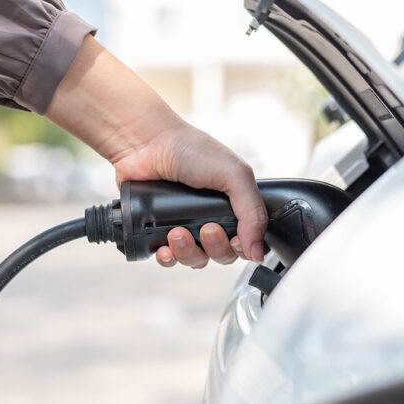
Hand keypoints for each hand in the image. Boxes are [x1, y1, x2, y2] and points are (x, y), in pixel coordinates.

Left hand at [45, 36, 266, 266]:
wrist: (145, 144)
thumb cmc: (190, 150)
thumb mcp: (235, 175)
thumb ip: (253, 213)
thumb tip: (258, 252)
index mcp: (233, 205)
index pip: (247, 242)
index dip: (242, 248)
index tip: (234, 240)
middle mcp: (211, 217)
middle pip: (222, 255)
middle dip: (215, 248)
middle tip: (206, 229)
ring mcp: (186, 225)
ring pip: (195, 259)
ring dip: (188, 252)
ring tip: (177, 233)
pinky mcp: (159, 230)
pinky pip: (169, 258)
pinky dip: (168, 258)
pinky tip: (164, 249)